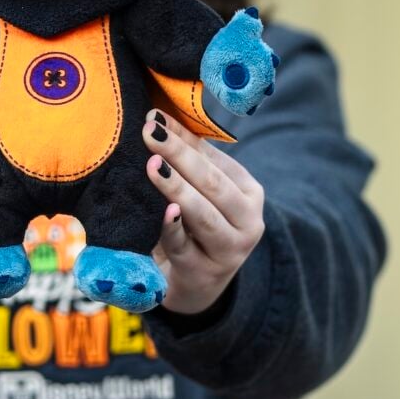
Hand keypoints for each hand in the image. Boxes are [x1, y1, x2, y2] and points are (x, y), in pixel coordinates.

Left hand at [141, 109, 265, 315]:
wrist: (196, 283)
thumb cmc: (196, 226)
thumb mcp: (202, 192)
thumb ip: (188, 156)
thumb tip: (158, 115)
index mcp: (249, 194)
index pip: (215, 160)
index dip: (185, 138)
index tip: (155, 117)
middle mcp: (248, 222)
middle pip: (212, 183)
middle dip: (179, 155)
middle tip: (150, 133)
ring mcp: (228, 250)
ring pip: (203, 215)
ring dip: (176, 188)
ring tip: (153, 165)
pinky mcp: (203, 273)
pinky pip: (183, 246)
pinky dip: (172, 227)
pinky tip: (164, 211)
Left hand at [201, 7, 277, 114]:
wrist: (210, 52)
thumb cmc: (226, 41)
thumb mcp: (235, 30)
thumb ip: (245, 21)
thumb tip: (253, 10)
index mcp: (260, 56)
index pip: (269, 59)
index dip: (271, 61)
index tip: (272, 61)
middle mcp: (259, 71)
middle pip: (266, 79)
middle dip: (268, 83)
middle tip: (268, 88)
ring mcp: (250, 83)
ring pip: (258, 92)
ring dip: (258, 97)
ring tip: (256, 103)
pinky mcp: (241, 93)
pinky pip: (246, 101)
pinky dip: (247, 106)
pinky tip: (247, 110)